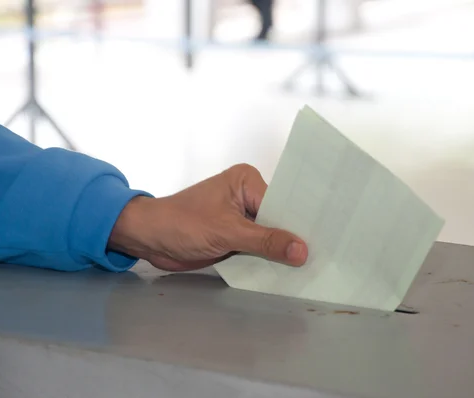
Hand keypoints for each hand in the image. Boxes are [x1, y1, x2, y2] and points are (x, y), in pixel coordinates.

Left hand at [108, 164, 307, 271]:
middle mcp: (246, 196)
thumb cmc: (183, 224)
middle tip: (324, 257)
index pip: (281, 204)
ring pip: (268, 237)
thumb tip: (302, 251)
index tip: (325, 240)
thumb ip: (266, 242)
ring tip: (312, 268)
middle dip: (291, 239)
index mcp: (246, 181)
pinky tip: (286, 272)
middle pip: (277, 220)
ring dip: (280, 253)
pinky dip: (266, 260)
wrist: (148, 239)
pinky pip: (256, 248)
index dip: (299, 224)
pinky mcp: (233, 237)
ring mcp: (240, 218)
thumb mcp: (228, 232)